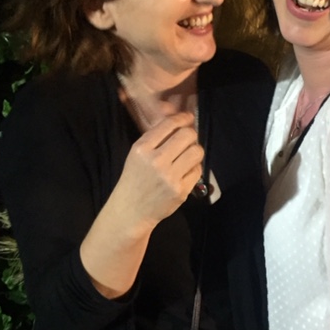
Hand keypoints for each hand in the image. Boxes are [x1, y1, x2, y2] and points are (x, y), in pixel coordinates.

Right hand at [116, 111, 203, 228]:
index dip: (182, 118)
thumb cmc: (135, 179)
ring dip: (195, 151)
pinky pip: (197, 170)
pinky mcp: (180, 190)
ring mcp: (169, 177)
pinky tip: (185, 171)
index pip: (169, 125)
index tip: (188, 118)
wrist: (131, 211)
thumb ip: (155, 138)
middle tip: (188, 139)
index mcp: (142, 149)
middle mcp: (156, 161)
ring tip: (188, 155)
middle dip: (191, 135)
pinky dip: (194, 168)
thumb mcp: (137, 154)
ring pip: (196, 151)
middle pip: (187, 135)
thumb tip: (180, 121)